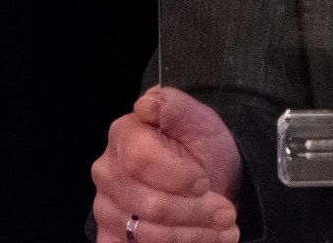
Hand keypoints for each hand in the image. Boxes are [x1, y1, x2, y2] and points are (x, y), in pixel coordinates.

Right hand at [91, 86, 243, 242]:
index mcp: (124, 135)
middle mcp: (107, 172)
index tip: (204, 182)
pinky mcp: (111, 236)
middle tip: (227, 213)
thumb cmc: (200, 146)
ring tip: (224, 229)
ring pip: (148, 233)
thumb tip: (147, 104)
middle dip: (196, 212)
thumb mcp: (199, 120)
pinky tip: (200, 239)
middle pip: (149, 205)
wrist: (207, 176)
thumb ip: (174, 107)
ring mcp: (106, 207)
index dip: (178, 177)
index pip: (141, 162)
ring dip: (193, 235)